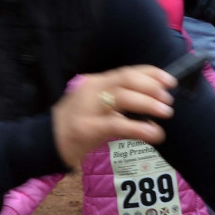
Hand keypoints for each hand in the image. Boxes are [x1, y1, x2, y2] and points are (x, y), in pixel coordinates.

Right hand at [52, 66, 173, 167]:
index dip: (151, 74)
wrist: (43, 143)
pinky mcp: (86, 128)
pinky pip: (117, 124)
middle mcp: (91, 90)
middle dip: (152, 87)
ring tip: (166, 113)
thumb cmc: (75, 123)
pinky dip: (139, 128)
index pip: (127, 71)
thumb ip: (118, 97)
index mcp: (95, 82)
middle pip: (126, 80)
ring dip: (148, 104)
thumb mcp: (94, 103)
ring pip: (122, 98)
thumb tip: (154, 96)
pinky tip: (154, 133)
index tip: (170, 81)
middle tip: (169, 99)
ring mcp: (87, 108)